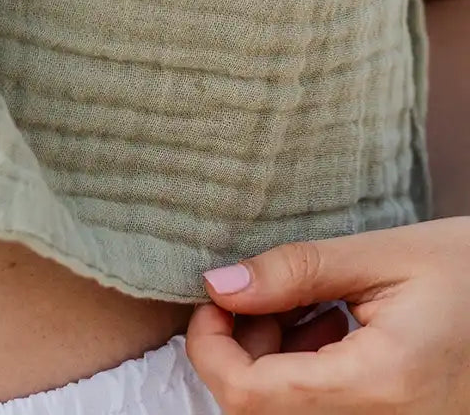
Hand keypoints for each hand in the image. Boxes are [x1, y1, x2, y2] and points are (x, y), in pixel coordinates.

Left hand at [187, 218, 469, 412]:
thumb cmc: (469, 268)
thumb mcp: (382, 255)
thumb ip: (296, 271)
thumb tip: (220, 285)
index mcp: (378, 384)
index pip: (251, 399)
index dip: (211, 349)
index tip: (213, 298)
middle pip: (263, 409)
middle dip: (243, 348)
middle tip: (267, 288)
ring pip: (289, 411)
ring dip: (274, 357)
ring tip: (311, 299)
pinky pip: (323, 410)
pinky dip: (305, 368)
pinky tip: (332, 322)